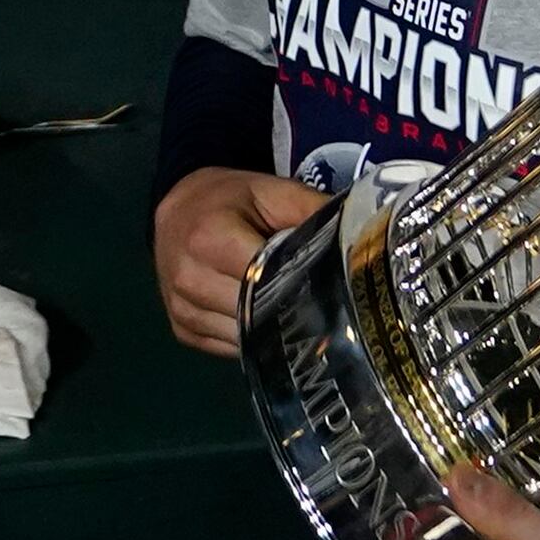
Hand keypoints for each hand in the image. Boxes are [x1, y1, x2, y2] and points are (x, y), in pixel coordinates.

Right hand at [152, 165, 326, 356]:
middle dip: (290, 313)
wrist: (180, 206)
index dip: (300, 284)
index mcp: (211, 237)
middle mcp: (189, 278)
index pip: (265, 279)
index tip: (330, 290)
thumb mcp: (276, 192)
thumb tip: (359, 243)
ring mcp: (181, 308)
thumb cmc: (233, 199)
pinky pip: (226, 347)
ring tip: (296, 316)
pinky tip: (265, 322)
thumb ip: (315, 212)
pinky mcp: (181, 328)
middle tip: (322, 309)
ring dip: (271, 332)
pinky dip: (250, 339)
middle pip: (254, 314)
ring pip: (242, 338)